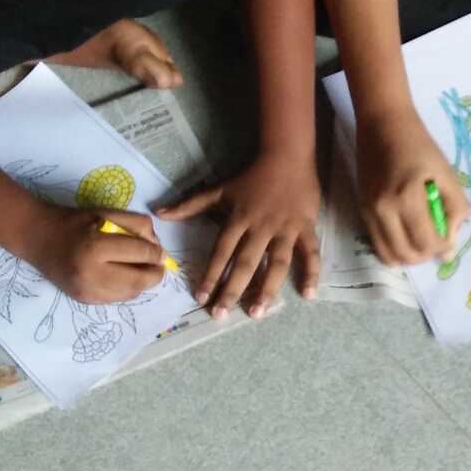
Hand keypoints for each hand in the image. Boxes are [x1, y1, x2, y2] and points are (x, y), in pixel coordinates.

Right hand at [15, 203, 169, 304]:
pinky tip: (122, 276)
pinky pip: (117, 299)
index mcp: (96, 248)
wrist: (39, 238)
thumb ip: (136, 225)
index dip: (156, 253)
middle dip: (155, 274)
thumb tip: (157, 247)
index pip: (140, 254)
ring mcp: (87, 292)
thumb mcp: (107, 213)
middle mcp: (91, 275)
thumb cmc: (75, 222)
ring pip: (130, 294)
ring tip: (140, 269)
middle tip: (159, 265)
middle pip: (139, 281)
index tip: (160, 251)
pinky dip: (126, 289)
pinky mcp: (84, 300)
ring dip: (142, 283)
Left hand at [158, 152, 322, 317]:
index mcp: (239, 219)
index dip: (211, 274)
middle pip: (246, 263)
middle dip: (233, 290)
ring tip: (257, 312)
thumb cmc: (251, 177)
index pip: (222, 251)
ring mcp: (285, 229)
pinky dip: (312, 273)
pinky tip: (308, 295)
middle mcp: (261, 227)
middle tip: (222, 315)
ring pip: (277, 263)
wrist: (287, 155)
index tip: (201, 298)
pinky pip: (311, 253)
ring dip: (268, 289)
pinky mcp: (306, 227)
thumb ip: (189, 205)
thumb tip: (158, 212)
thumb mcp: (219, 190)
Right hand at [354, 107, 468, 265]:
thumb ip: (455, 207)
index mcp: (407, 197)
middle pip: (406, 254)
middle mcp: (383, 210)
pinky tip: (406, 235)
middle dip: (425, 256)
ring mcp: (369, 211)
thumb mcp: (446, 173)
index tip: (450, 243)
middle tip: (437, 245)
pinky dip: (394, 248)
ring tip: (421, 243)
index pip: (426, 242)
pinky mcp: (362, 209)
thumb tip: (452, 241)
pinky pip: (377, 243)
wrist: (383, 124)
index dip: (442, 249)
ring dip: (408, 256)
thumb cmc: (419, 146)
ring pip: (388, 255)